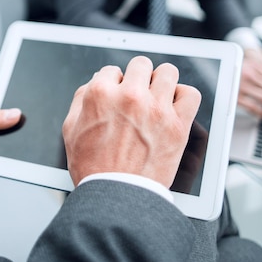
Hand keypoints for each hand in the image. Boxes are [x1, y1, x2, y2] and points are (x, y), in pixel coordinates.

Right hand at [62, 56, 200, 187]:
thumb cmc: (92, 168)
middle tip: (137, 95)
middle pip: (141, 64)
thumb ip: (81, 99)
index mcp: (100, 94)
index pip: (112, 70)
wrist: (117, 197)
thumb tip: (95, 80)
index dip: (114, 84)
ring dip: (161, 82)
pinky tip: (174, 106)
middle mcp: (129, 96)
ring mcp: (156, 109)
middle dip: (137, 78)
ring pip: (168, 72)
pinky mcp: (177, 125)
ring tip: (157, 97)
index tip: (117, 97)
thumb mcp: (71, 130)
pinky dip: (183, 97)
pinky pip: (190, 94)